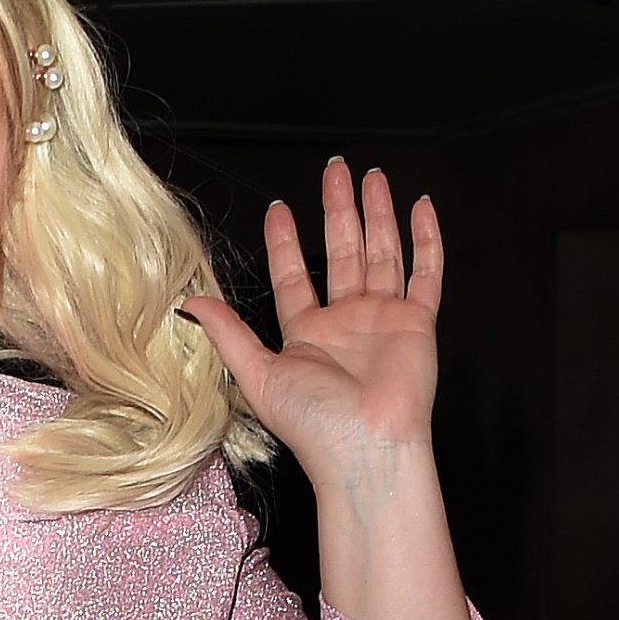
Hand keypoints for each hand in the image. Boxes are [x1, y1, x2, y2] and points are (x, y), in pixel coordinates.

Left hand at [181, 158, 442, 492]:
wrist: (366, 449)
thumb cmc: (314, 424)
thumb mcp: (257, 374)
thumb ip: (227, 333)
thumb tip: (191, 302)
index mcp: (306, 332)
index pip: (294, 274)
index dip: (286, 241)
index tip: (280, 208)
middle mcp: (345, 320)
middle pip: (341, 250)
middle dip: (337, 209)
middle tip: (335, 170)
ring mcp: (383, 318)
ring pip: (381, 252)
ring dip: (376, 213)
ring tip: (371, 176)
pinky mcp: (417, 323)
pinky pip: (426, 273)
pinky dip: (427, 240)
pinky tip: (421, 208)